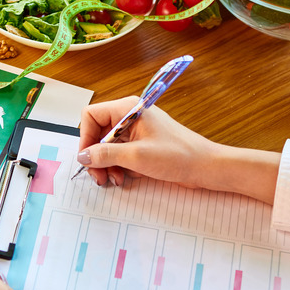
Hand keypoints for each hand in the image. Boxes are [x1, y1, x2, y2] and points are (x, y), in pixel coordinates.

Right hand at [77, 97, 280, 202]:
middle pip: (98, 132)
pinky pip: (120, 153)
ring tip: (113, 180)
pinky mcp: (142, 144)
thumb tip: (83, 156)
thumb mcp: (137, 157)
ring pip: (107, 145)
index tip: (87, 159)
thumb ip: (106, 154)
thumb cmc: (178, 155)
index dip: (85, 137)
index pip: (92, 115)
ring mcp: (137, 131)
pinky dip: (117, 166)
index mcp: (129, 108)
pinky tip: (122, 178)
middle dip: (95, 155)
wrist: (206, 167)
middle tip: (98, 176)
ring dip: (106, 164)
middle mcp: (131, 116)